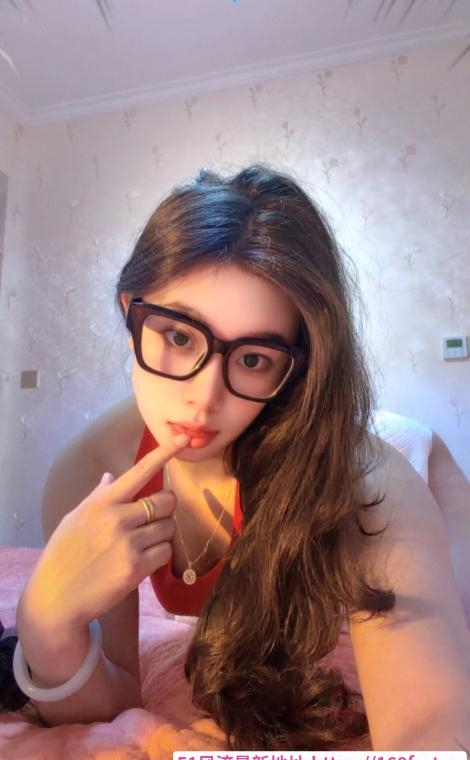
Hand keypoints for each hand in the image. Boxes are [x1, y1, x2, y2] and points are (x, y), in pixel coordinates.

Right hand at [19, 433, 189, 630]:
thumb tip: (111, 477)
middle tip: (152, 520)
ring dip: (162, 535)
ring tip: (141, 544)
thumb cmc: (62, 556)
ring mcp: (128, 544)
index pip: (140, 471)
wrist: (56, 599)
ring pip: (168, 528)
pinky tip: (142, 560)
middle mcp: (118, 518)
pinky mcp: (136, 568)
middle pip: (165, 501)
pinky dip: (159, 555)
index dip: (164, 453)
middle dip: (165, 509)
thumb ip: (97, 497)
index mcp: (102, 503)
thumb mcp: (74, 519)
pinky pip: (165, 552)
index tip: (183, 440)